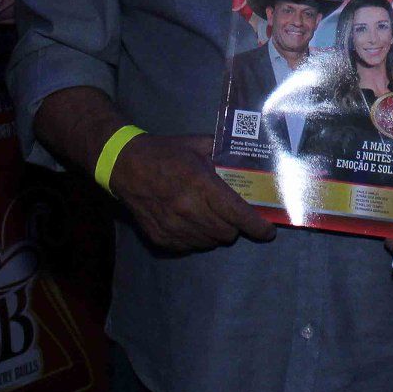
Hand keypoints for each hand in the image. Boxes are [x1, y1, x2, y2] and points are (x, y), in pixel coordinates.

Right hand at [108, 134, 275, 252]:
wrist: (124, 165)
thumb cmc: (164, 152)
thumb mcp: (196, 145)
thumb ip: (222, 152)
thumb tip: (246, 157)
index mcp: (200, 184)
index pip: (237, 214)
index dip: (257, 226)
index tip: (268, 231)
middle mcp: (188, 209)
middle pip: (227, 233)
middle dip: (236, 226)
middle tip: (232, 214)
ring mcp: (173, 227)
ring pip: (210, 242)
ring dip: (216, 233)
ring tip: (210, 216)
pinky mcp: (161, 238)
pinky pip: (190, 247)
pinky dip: (197, 238)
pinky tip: (191, 222)